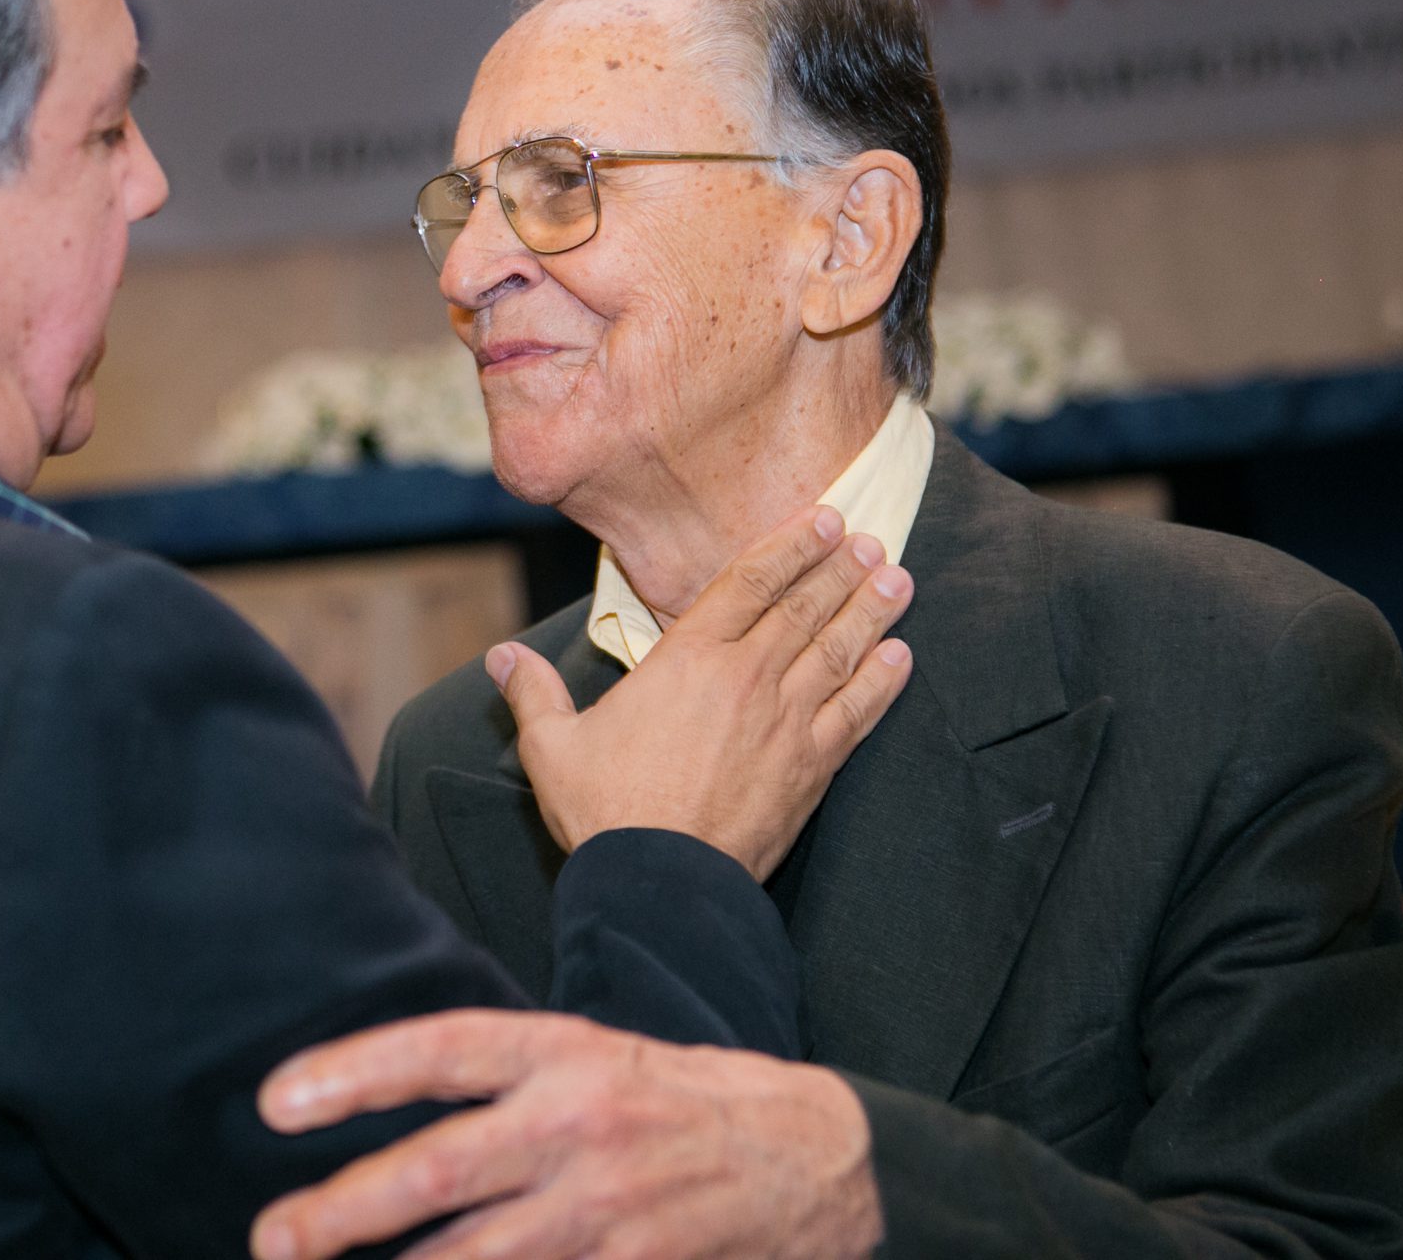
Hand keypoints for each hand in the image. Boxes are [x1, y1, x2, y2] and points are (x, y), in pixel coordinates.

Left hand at [250, 1010, 882, 1259]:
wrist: (815, 1156)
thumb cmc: (681, 1102)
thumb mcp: (596, 1057)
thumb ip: (504, 1080)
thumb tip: (391, 1113)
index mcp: (564, 1053)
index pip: (442, 1051)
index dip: (355, 1072)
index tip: (275, 1102)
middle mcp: (580, 1125)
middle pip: (440, 1168)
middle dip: (344, 1209)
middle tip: (274, 1237)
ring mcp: (609, 1210)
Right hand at [495, 507, 912, 879]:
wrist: (661, 881)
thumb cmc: (606, 811)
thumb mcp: (553, 745)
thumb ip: (533, 693)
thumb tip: (500, 657)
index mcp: (687, 659)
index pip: (749, 582)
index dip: (790, 545)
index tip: (825, 520)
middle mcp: (746, 677)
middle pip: (804, 606)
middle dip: (841, 568)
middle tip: (871, 540)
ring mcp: (786, 721)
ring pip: (838, 650)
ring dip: (871, 612)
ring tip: (897, 581)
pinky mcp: (811, 767)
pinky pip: (857, 712)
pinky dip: (882, 682)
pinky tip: (902, 659)